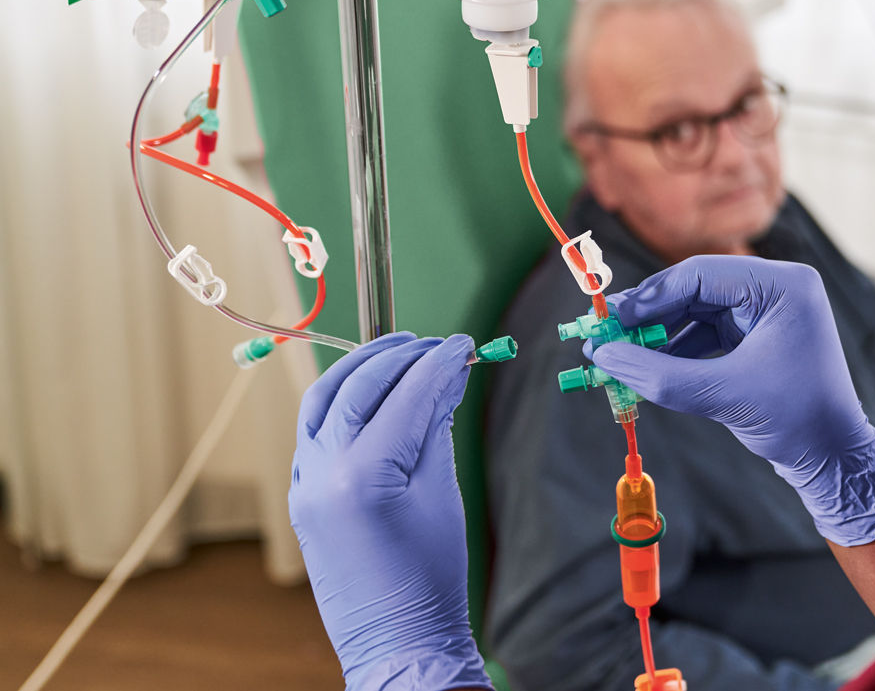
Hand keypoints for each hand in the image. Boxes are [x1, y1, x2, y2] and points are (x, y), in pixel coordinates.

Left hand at [289, 333, 491, 690]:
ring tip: (397, 352)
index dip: (437, 364)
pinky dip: (340, 402)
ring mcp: (304, 485)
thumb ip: (436, 428)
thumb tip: (445, 380)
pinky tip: (370, 394)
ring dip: (359, 369)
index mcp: (363, 476)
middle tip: (436, 346)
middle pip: (357, 387)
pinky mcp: (301, 495)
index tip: (462, 346)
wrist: (397, 639)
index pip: (404, 395)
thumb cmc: (429, 576)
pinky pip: (313, 432)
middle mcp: (322, 474)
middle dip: (399, 357)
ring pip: (323, 401)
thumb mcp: (442, 494)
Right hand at [590, 256, 874, 544]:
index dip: (651, 296)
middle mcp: (778, 288)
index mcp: (783, 286)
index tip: (611, 319)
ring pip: (698, 310)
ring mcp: (769, 310)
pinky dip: (679, 348)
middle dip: (651, 315)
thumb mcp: (723, 395)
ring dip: (661, 333)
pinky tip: (648, 365)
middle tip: (606, 333)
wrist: (835, 458)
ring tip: (620, 353)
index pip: (701, 274)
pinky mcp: (759, 334)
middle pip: (697, 288)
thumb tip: (605, 357)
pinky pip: (709, 330)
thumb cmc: (796, 421)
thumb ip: (660, 374)